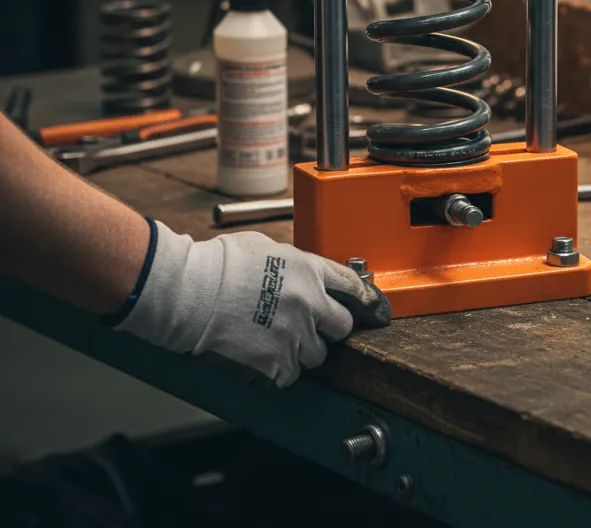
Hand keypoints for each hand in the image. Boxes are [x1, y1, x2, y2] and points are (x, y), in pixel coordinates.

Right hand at [116, 222, 389, 386]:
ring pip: (319, 354)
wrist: (189, 293)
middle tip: (310, 325)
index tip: (371, 307)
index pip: (353, 287)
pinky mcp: (277, 364)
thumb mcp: (268, 248)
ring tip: (277, 339)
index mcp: (311, 271)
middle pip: (343, 326)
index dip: (363, 298)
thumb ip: (296, 264)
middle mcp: (310, 304)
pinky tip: (263, 354)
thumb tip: (306, 273)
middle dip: (330, 326)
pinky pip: (292, 373)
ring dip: (304, 349)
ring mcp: (295, 335)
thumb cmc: (220, 264)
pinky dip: (281, 368)